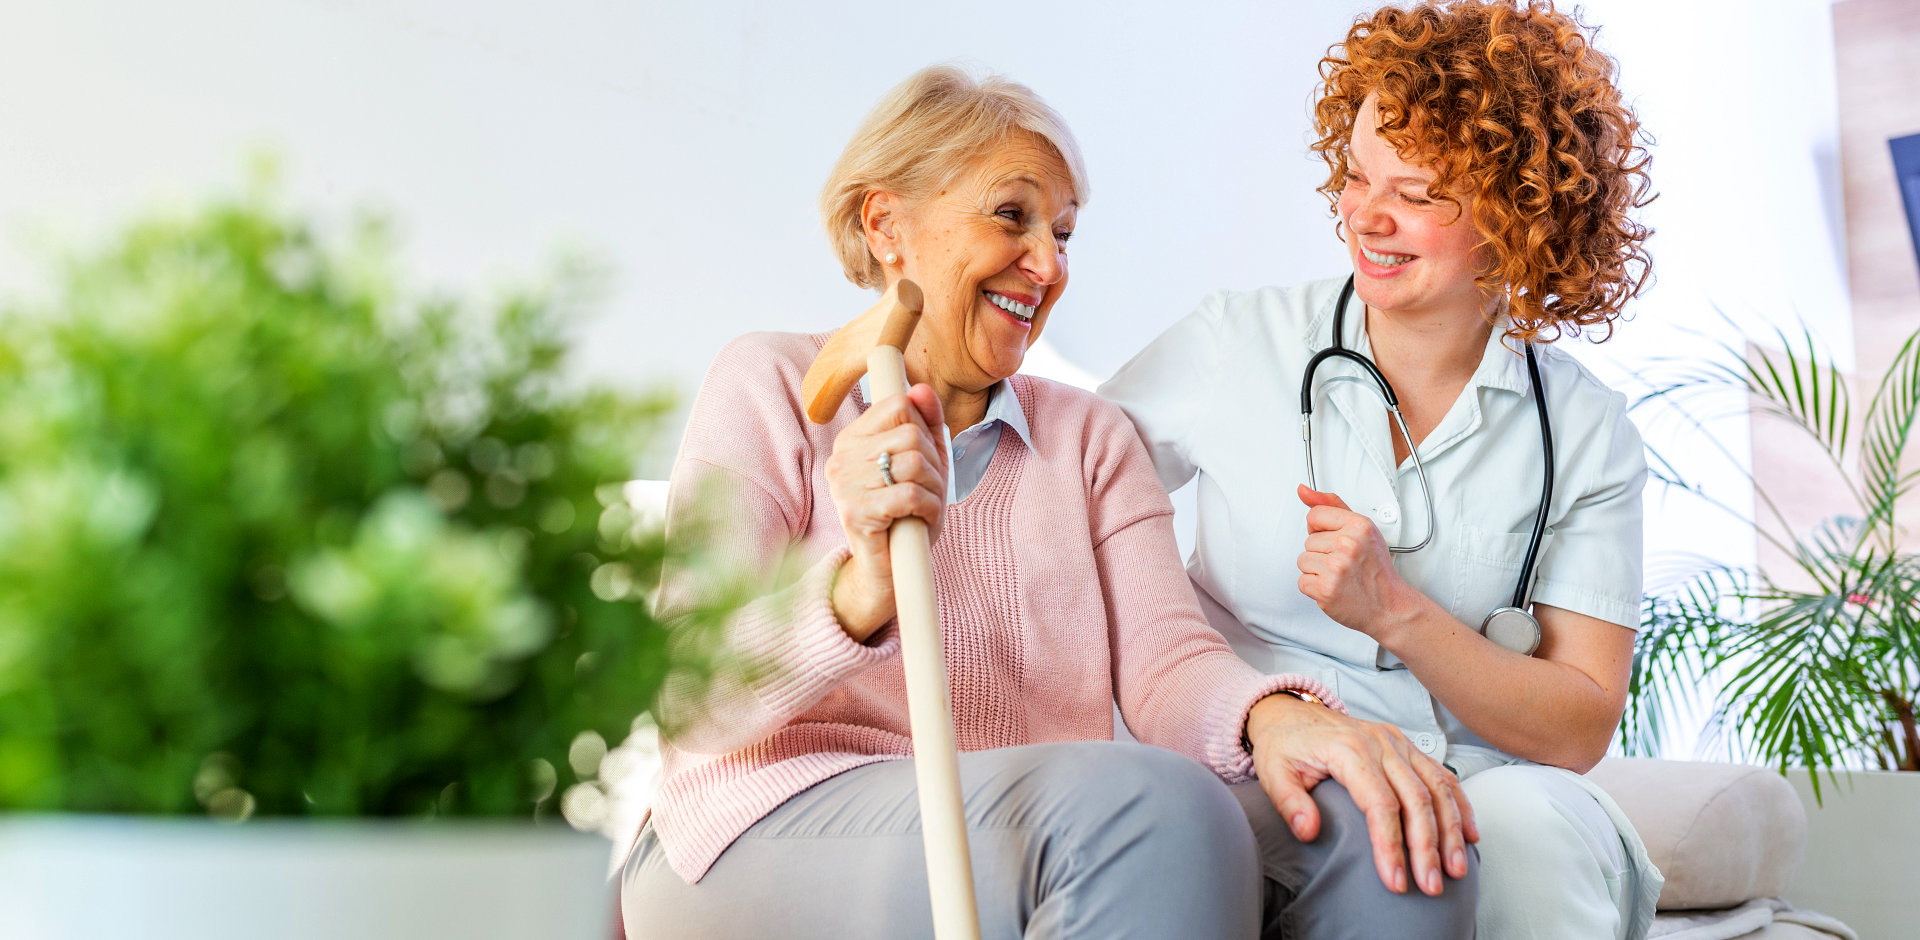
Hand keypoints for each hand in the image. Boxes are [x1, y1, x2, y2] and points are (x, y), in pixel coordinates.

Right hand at [823, 384, 946, 639]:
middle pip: (911, 434)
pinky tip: (922, 519)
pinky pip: (910, 493)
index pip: (898, 405)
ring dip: (934, 488)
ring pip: (914, 463)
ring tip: (925, 507)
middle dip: (935, 464)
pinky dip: (928, 507)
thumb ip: (925, 425)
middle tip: (929, 491)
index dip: (924, 430)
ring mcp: (844, 485)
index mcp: (851, 440)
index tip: (925, 458)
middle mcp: (841, 458)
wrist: (889, 573)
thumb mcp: (924, 465)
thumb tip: (922, 389)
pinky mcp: (856, 512)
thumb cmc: (906, 516)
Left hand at [1246, 693, 1477, 895]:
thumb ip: (1289, 804)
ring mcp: (1398, 743)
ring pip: (1437, 788)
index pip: (1380, 804)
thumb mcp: (1273, 773)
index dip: (1390, 845)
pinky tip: (1469, 833)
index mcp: (1349, 750)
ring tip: (1456, 868)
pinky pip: (1442, 775)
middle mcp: (1380, 744)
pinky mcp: (1407, 747)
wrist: (1290, 715)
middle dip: (1427, 847)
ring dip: (1451, 830)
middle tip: (1431, 885)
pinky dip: (1460, 804)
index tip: (1395, 881)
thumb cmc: (1284, 747)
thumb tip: (1309, 832)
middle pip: (1416, 800)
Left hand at [1296, 485, 1419, 642]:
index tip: (1335, 540)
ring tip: (1339, 575)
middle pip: (1308, 541)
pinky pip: (1302, 582)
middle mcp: (1348, 545)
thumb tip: (1302, 490)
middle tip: (1344, 563)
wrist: (1388, 605)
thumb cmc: (1375, 568)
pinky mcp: (1326, 590)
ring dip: (1317, 570)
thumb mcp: (1361, 529)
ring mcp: (1336, 568)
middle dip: (1322, 552)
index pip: (1314, 515)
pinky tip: (1334, 587)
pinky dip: (1314, 588)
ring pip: (1303, 560)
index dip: (1321, 529)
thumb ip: (1331, 506)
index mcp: (1358, 526)